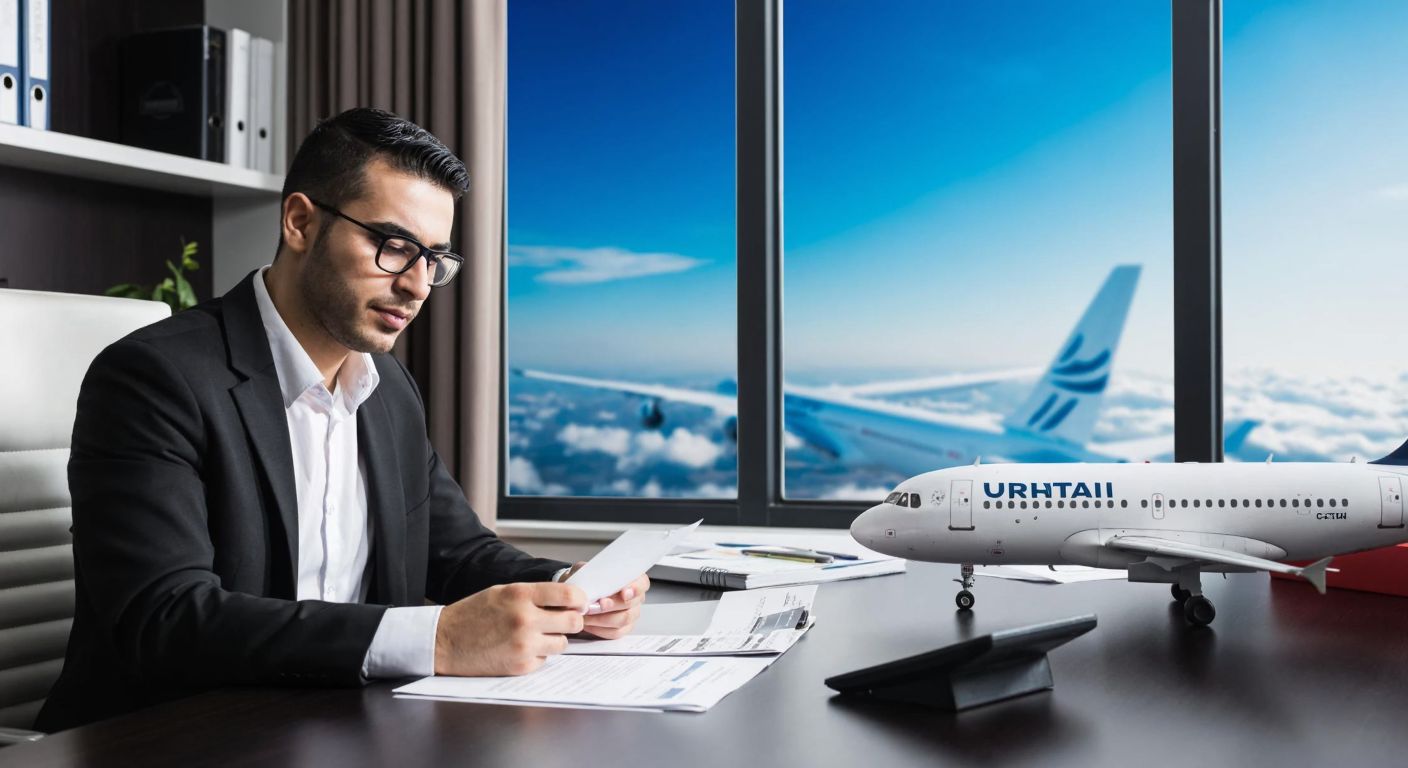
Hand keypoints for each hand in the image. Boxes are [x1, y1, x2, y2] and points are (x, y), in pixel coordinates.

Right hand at [434, 582, 585, 675]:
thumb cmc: (473, 614)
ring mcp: (523, 644)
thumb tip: (568, 600)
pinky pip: (545, 660)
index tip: (579, 604)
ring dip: (554, 640)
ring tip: (534, 636)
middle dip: (571, 621)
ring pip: (562, 643)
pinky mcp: (520, 665)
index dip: (580, 600)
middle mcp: (525, 619)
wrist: (444, 641)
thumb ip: (534, 595)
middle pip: (573, 622)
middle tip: (561, 622)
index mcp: (520, 595)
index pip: (569, 595)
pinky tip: (520, 649)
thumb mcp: (503, 592)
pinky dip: (538, 656)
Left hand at [560, 563, 648, 639]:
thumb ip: (595, 572)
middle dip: (613, 605)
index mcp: (632, 579)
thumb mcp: (587, 570)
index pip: (642, 583)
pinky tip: (589, 623)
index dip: (635, 588)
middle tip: (599, 604)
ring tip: (588, 614)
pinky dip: (600, 629)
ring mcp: (630, 614)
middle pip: (631, 604)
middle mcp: (635, 597)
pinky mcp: (622, 629)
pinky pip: (615, 632)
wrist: (577, 596)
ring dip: (603, 618)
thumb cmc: (586, 581)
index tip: (623, 593)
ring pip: (623, 620)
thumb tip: (596, 579)